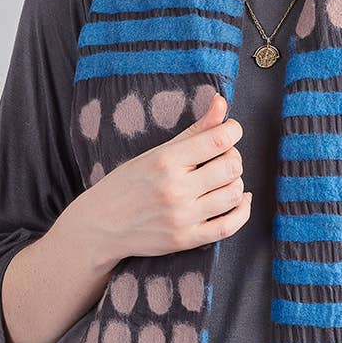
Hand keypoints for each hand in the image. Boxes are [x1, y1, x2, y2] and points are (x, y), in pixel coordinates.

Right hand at [75, 88, 250, 266]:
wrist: (99, 226)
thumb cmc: (127, 184)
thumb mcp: (156, 152)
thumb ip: (194, 130)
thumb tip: (222, 102)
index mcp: (166, 160)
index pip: (218, 139)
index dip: (233, 131)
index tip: (231, 131)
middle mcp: (175, 188)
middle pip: (231, 166)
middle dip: (234, 158)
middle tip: (223, 158)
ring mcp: (181, 217)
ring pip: (233, 195)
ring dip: (236, 183)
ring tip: (225, 180)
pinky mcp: (185, 240)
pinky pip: (228, 227)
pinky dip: (242, 212)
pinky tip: (241, 201)